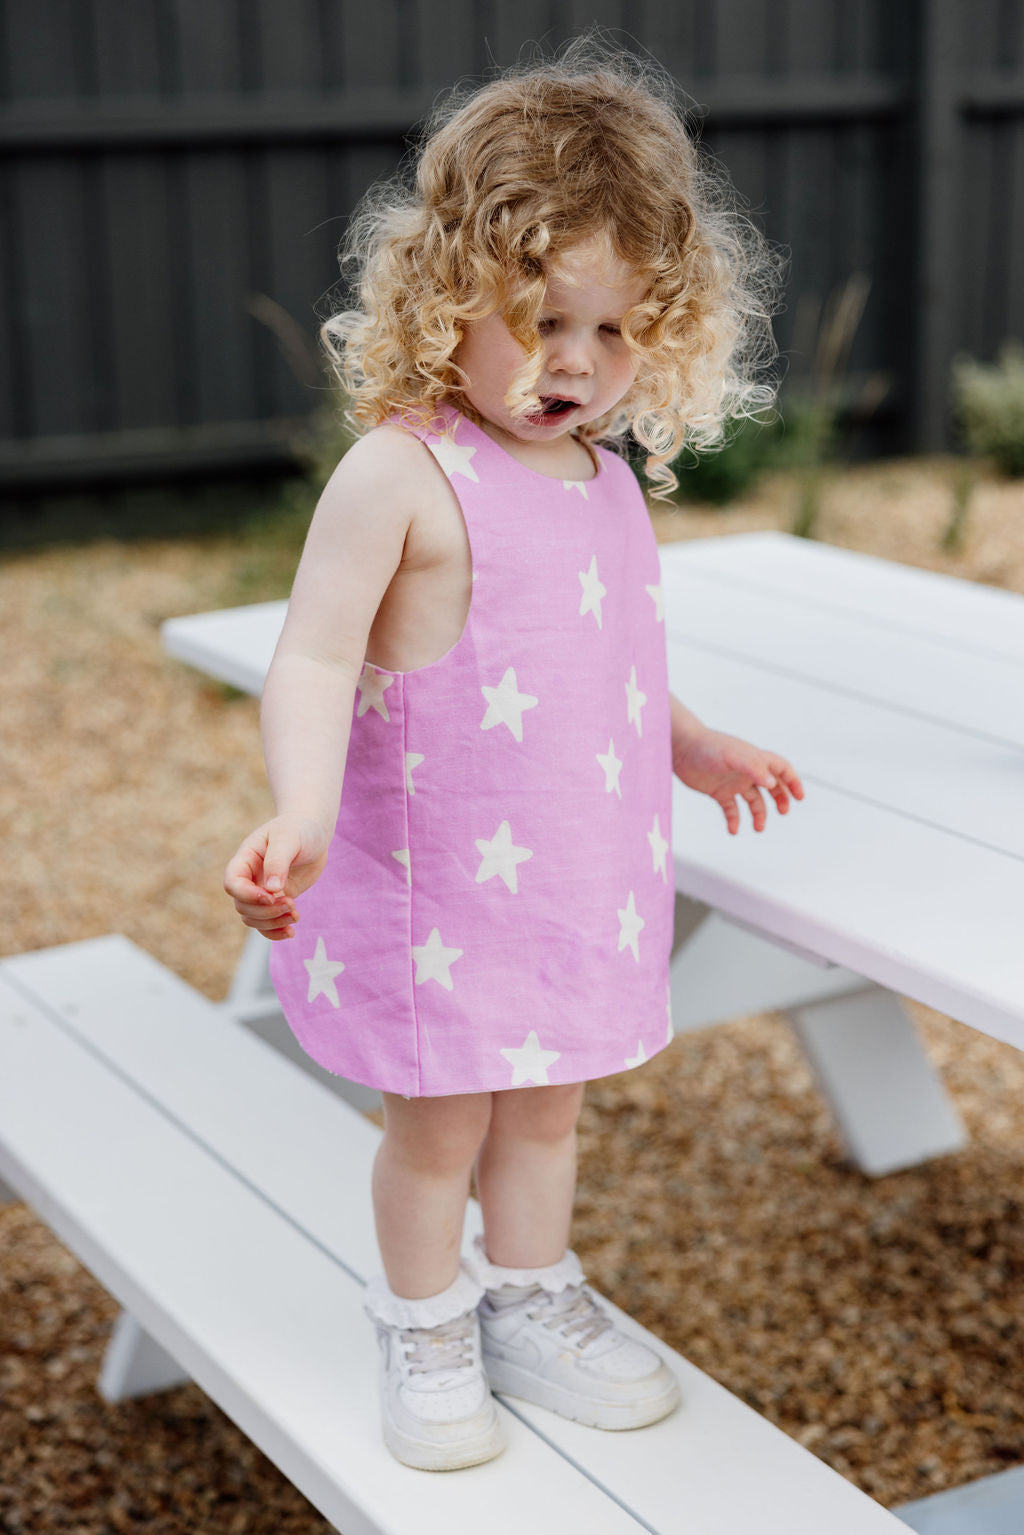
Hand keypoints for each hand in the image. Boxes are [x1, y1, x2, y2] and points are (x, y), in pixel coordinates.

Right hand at [224, 815, 330, 940]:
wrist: (313, 831)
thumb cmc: (298, 828)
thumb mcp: (288, 838)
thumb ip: (278, 861)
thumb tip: (272, 889)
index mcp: (246, 859)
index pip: (232, 883)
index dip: (247, 895)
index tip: (271, 897)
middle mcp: (250, 877)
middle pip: (243, 906)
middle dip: (266, 911)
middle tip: (291, 903)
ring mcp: (262, 891)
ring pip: (253, 919)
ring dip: (273, 923)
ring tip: (296, 915)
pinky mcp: (276, 900)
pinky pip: (267, 923)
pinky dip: (276, 932)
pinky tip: (291, 932)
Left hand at [671, 726, 803, 834]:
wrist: (681, 748)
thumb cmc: (708, 747)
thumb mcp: (733, 756)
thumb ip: (754, 768)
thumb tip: (772, 783)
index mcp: (754, 760)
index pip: (781, 769)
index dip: (793, 781)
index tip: (799, 797)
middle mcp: (747, 771)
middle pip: (772, 787)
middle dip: (781, 799)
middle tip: (783, 812)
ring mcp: (733, 782)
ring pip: (753, 801)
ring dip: (759, 815)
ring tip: (758, 828)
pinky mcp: (718, 792)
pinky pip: (731, 809)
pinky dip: (734, 820)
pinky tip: (733, 830)